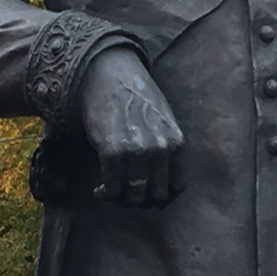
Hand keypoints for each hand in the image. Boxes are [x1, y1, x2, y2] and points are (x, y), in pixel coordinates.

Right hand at [78, 46, 184, 205]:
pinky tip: (99, 189)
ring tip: (112, 193)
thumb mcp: (164, 121)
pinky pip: (112, 188)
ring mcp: (136, 152)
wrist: (108, 75)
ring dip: (121, 199)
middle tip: (127, 195)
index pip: (177, 188)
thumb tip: (159, 184)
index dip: (161, 198)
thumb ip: (166, 148)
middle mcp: (160, 150)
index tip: (147, 195)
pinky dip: (105, 194)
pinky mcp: (112, 153)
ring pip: (133, 195)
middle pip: (155, 196)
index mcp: (176, 143)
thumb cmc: (134, 98)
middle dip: (140, 200)